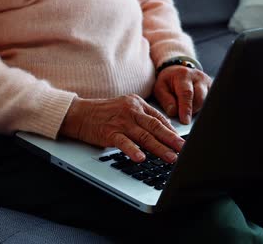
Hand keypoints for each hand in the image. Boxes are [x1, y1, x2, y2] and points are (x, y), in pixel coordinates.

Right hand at [59, 95, 184, 162]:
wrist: (79, 113)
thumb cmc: (102, 113)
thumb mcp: (124, 108)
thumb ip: (141, 117)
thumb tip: (160, 131)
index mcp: (136, 104)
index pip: (159, 118)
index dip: (172, 131)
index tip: (182, 141)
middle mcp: (131, 111)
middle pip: (156, 127)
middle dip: (172, 140)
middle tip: (183, 149)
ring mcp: (120, 122)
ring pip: (144, 136)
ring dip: (159, 148)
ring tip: (170, 158)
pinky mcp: (109, 132)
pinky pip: (124, 143)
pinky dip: (133, 150)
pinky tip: (141, 158)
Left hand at [153, 65, 212, 124]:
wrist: (177, 71)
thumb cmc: (168, 82)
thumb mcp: (160, 88)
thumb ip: (165, 100)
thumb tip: (174, 112)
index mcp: (183, 75)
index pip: (186, 94)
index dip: (186, 109)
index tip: (185, 121)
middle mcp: (198, 77)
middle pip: (200, 98)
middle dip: (192, 111)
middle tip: (183, 116)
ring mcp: (207, 82)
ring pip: (207, 102)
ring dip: (198, 110)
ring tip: (187, 109)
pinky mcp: (212, 88)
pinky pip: (211, 102)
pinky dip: (203, 108)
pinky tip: (195, 108)